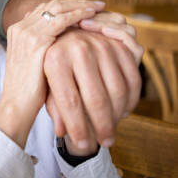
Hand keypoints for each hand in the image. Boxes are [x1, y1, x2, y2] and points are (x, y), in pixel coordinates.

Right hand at [0, 0, 98, 147]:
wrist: (16, 105)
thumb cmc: (28, 90)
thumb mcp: (34, 62)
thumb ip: (43, 48)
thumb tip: (59, 41)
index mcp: (17, 30)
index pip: (45, 9)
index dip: (67, 6)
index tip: (85, 8)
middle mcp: (20, 27)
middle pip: (52, 5)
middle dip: (76, 3)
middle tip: (97, 5)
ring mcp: (27, 32)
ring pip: (58, 8)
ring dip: (80, 6)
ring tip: (99, 8)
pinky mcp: (37, 41)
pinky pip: (62, 21)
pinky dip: (78, 16)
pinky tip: (93, 18)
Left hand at [44, 12, 141, 152]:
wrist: (63, 32)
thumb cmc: (50, 62)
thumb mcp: (45, 82)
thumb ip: (54, 106)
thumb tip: (61, 132)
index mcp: (54, 58)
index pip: (69, 101)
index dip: (78, 126)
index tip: (83, 145)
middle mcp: (78, 48)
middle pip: (96, 98)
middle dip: (102, 126)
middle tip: (105, 142)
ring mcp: (100, 44)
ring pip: (117, 90)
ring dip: (118, 115)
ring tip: (112, 128)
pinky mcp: (117, 44)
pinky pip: (131, 76)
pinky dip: (131, 98)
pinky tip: (123, 110)